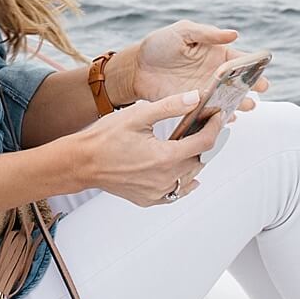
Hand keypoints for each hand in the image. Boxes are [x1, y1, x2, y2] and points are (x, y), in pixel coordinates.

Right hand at [69, 92, 224, 205]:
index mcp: (166, 157)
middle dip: (205, 141)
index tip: (217, 115)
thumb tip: (195, 98)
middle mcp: (165, 179)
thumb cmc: (105, 138)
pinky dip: (183, 181)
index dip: (215, 126)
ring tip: (193, 144)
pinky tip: (184, 173)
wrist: (82, 163)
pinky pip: (175, 192)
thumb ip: (170, 106)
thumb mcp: (138, 115)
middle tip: (204, 125)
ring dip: (195, 160)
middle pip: (200, 160)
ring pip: (189, 177)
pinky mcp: (149, 199)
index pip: (204, 143)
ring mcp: (157, 192)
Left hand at [130, 20, 269, 111]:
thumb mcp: (183, 32)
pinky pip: (210, 114)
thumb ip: (208, 33)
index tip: (262, 72)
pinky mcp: (193, 106)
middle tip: (259, 91)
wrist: (137, 67)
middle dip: (251, 87)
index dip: (253, 66)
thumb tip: (234, 34)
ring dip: (239, 103)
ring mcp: (206, 92)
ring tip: (247, 105)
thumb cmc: (159, 44)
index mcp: (217, 55)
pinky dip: (219, 117)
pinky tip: (225, 118)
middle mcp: (215, 75)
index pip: (240, 61)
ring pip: (228, 100)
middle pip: (239, 83)